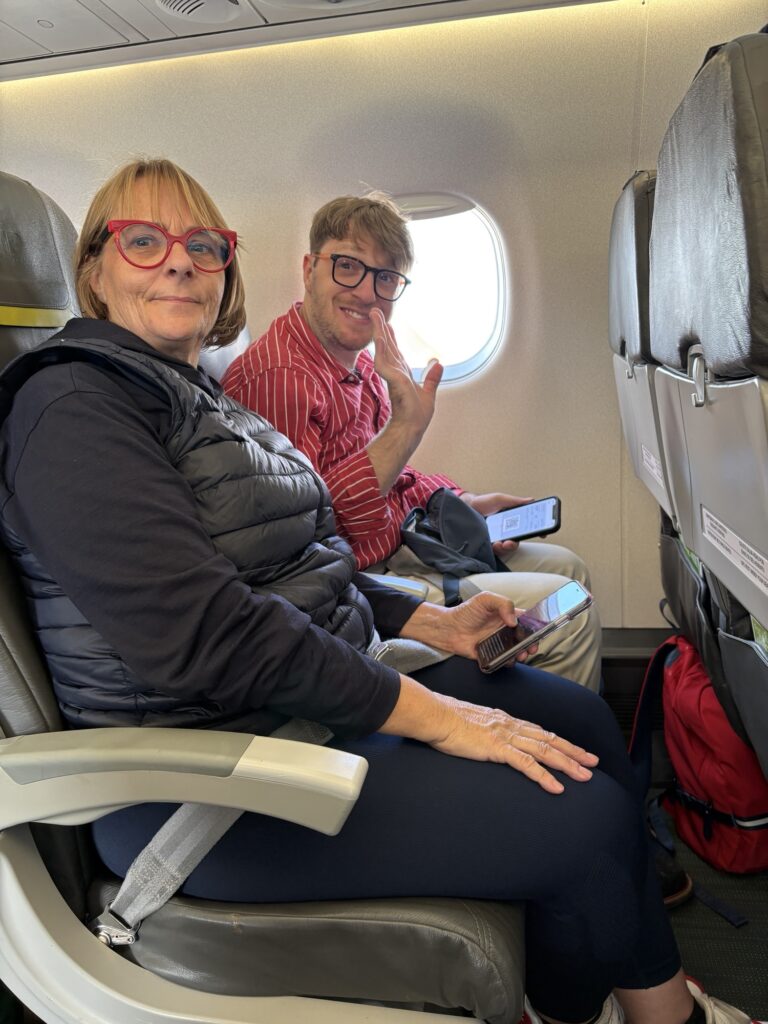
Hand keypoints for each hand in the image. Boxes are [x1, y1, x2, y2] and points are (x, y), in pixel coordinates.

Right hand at [371, 307, 442, 439]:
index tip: (386, 325)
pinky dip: (382, 349)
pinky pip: (385, 362)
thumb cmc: (416, 417)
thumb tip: (438, 363)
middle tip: (375, 311)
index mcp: (402, 375)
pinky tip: (379, 337)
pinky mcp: (393, 380)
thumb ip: (432, 378)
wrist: (412, 429)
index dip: (390, 337)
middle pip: (387, 345)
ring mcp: (392, 376)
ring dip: (379, 331)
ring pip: (384, 349)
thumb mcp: (428, 393)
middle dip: (381, 327)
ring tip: (375, 315)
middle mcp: (395, 372)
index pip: (395, 352)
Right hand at [380, 677, 598, 793]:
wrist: (434, 715)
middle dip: (573, 752)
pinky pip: (526, 764)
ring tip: (585, 776)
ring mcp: (505, 736)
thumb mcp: (471, 724)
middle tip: (593, 762)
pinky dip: (544, 776)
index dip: (560, 742)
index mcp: (505, 720)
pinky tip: (557, 787)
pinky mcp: (497, 748)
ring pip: (545, 751)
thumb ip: (484, 731)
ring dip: (567, 764)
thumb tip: (486, 738)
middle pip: (549, 739)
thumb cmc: (446, 720)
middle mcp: (510, 726)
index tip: (576, 750)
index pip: (540, 731)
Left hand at [399, 591, 537, 662]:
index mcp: (506, 615)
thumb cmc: (466, 612)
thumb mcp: (485, 599)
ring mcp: (498, 643)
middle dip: (531, 644)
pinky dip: (508, 662)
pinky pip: (503, 660)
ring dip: (522, 654)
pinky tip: (508, 660)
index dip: (535, 626)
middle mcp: (505, 630)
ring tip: (520, 655)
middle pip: (524, 638)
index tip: (539, 632)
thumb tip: (514, 621)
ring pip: (516, 651)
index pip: (526, 620)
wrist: (448, 628)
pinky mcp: (491, 655)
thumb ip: (503, 604)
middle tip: (531, 647)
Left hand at [462, 492, 533, 555]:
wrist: (466, 506)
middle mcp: (506, 531)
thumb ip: (515, 501)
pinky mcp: (487, 543)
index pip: (527, 528)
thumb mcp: (500, 499)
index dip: (537, 531)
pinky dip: (494, 549)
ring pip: (505, 548)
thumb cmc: (484, 502)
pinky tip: (492, 544)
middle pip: (516, 541)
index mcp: (512, 521)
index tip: (544, 533)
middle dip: (515, 544)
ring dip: (504, 548)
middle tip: (511, 542)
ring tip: (499, 544)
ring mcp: (496, 538)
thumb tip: (532, 500)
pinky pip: (493, 550)